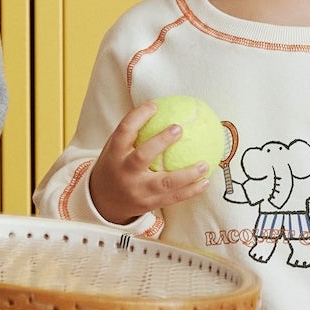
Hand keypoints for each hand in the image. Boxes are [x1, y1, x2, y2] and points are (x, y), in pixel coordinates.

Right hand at [88, 101, 212, 224]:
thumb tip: (163, 108)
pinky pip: (173, 198)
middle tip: (179, 129)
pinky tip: (205, 182)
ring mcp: (137, 191)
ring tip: (204, 164)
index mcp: (114, 155)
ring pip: (164, 183)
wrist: (104, 203)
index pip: (124, 131)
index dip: (138, 116)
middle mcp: (124, 173)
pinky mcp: (148, 204)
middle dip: (160, 142)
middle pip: (142, 157)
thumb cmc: (116, 168)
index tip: (154, 105)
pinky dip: (191, 191)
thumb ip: (134, 134)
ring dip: (187, 174)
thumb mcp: (116, 150)